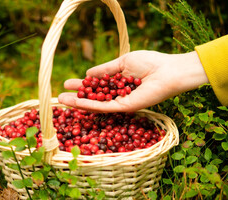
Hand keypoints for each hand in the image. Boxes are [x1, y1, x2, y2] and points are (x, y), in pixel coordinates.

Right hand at [58, 50, 208, 111]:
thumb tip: (87, 74)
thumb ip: (105, 70)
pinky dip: (89, 105)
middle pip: (93, 99)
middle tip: (60, 97)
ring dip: (78, 104)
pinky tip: (76, 103)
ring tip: (61, 101)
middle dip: (76, 98)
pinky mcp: (124, 108)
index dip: (81, 86)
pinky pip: (103, 107)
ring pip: (95, 105)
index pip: (96, 87)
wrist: (167, 71)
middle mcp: (117, 95)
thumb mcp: (122, 62)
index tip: (67, 83)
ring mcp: (120, 103)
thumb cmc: (149, 63)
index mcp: (117, 84)